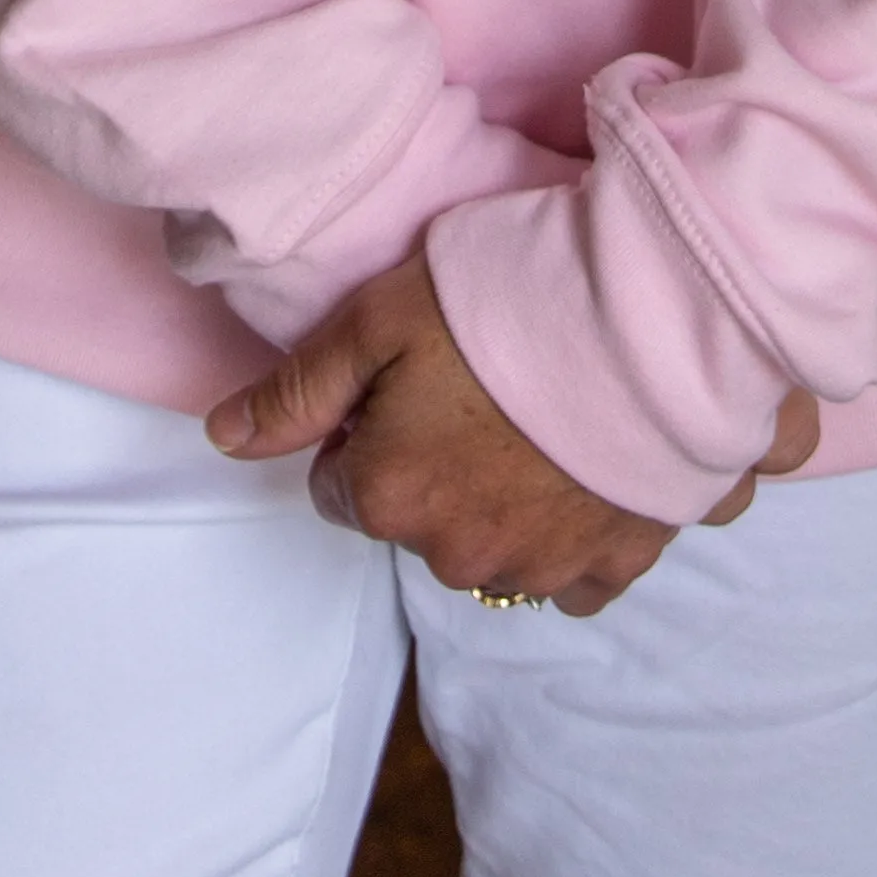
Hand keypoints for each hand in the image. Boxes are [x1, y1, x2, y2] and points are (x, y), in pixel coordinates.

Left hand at [206, 250, 817, 614]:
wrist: (652, 312)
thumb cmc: (507, 298)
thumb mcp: (380, 318)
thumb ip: (298, 389)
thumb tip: (224, 437)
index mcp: (390, 496)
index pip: (343, 485)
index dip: (370, 428)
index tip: (414, 381)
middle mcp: (458, 554)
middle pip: (421, 519)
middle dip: (438, 467)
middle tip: (482, 386)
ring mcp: (542, 567)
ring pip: (495, 549)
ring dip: (505, 503)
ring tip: (540, 418)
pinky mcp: (618, 561)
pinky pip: (576, 578)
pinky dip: (574, 536)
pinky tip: (585, 469)